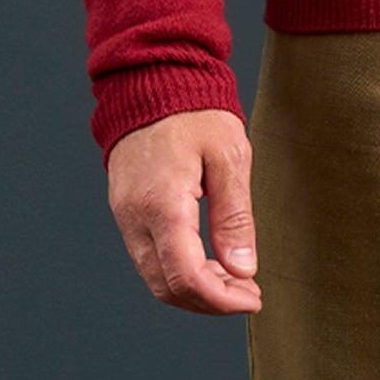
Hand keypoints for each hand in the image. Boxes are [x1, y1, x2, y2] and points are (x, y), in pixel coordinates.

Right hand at [106, 108, 261, 314]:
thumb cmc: (194, 111)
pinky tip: (212, 263)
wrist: (150, 78)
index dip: (223, 300)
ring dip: (198, 291)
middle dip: (212, 301)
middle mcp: (134, 216)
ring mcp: (125, 216)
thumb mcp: (229, 158)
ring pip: (157, 280)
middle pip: (169, 289)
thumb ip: (235, 217)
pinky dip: (182, 273)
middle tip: (249, 290)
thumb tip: (242, 269)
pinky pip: (151, 260)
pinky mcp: (126, 213)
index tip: (254, 297)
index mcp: (162, 203)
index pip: (187, 278)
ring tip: (235, 277)